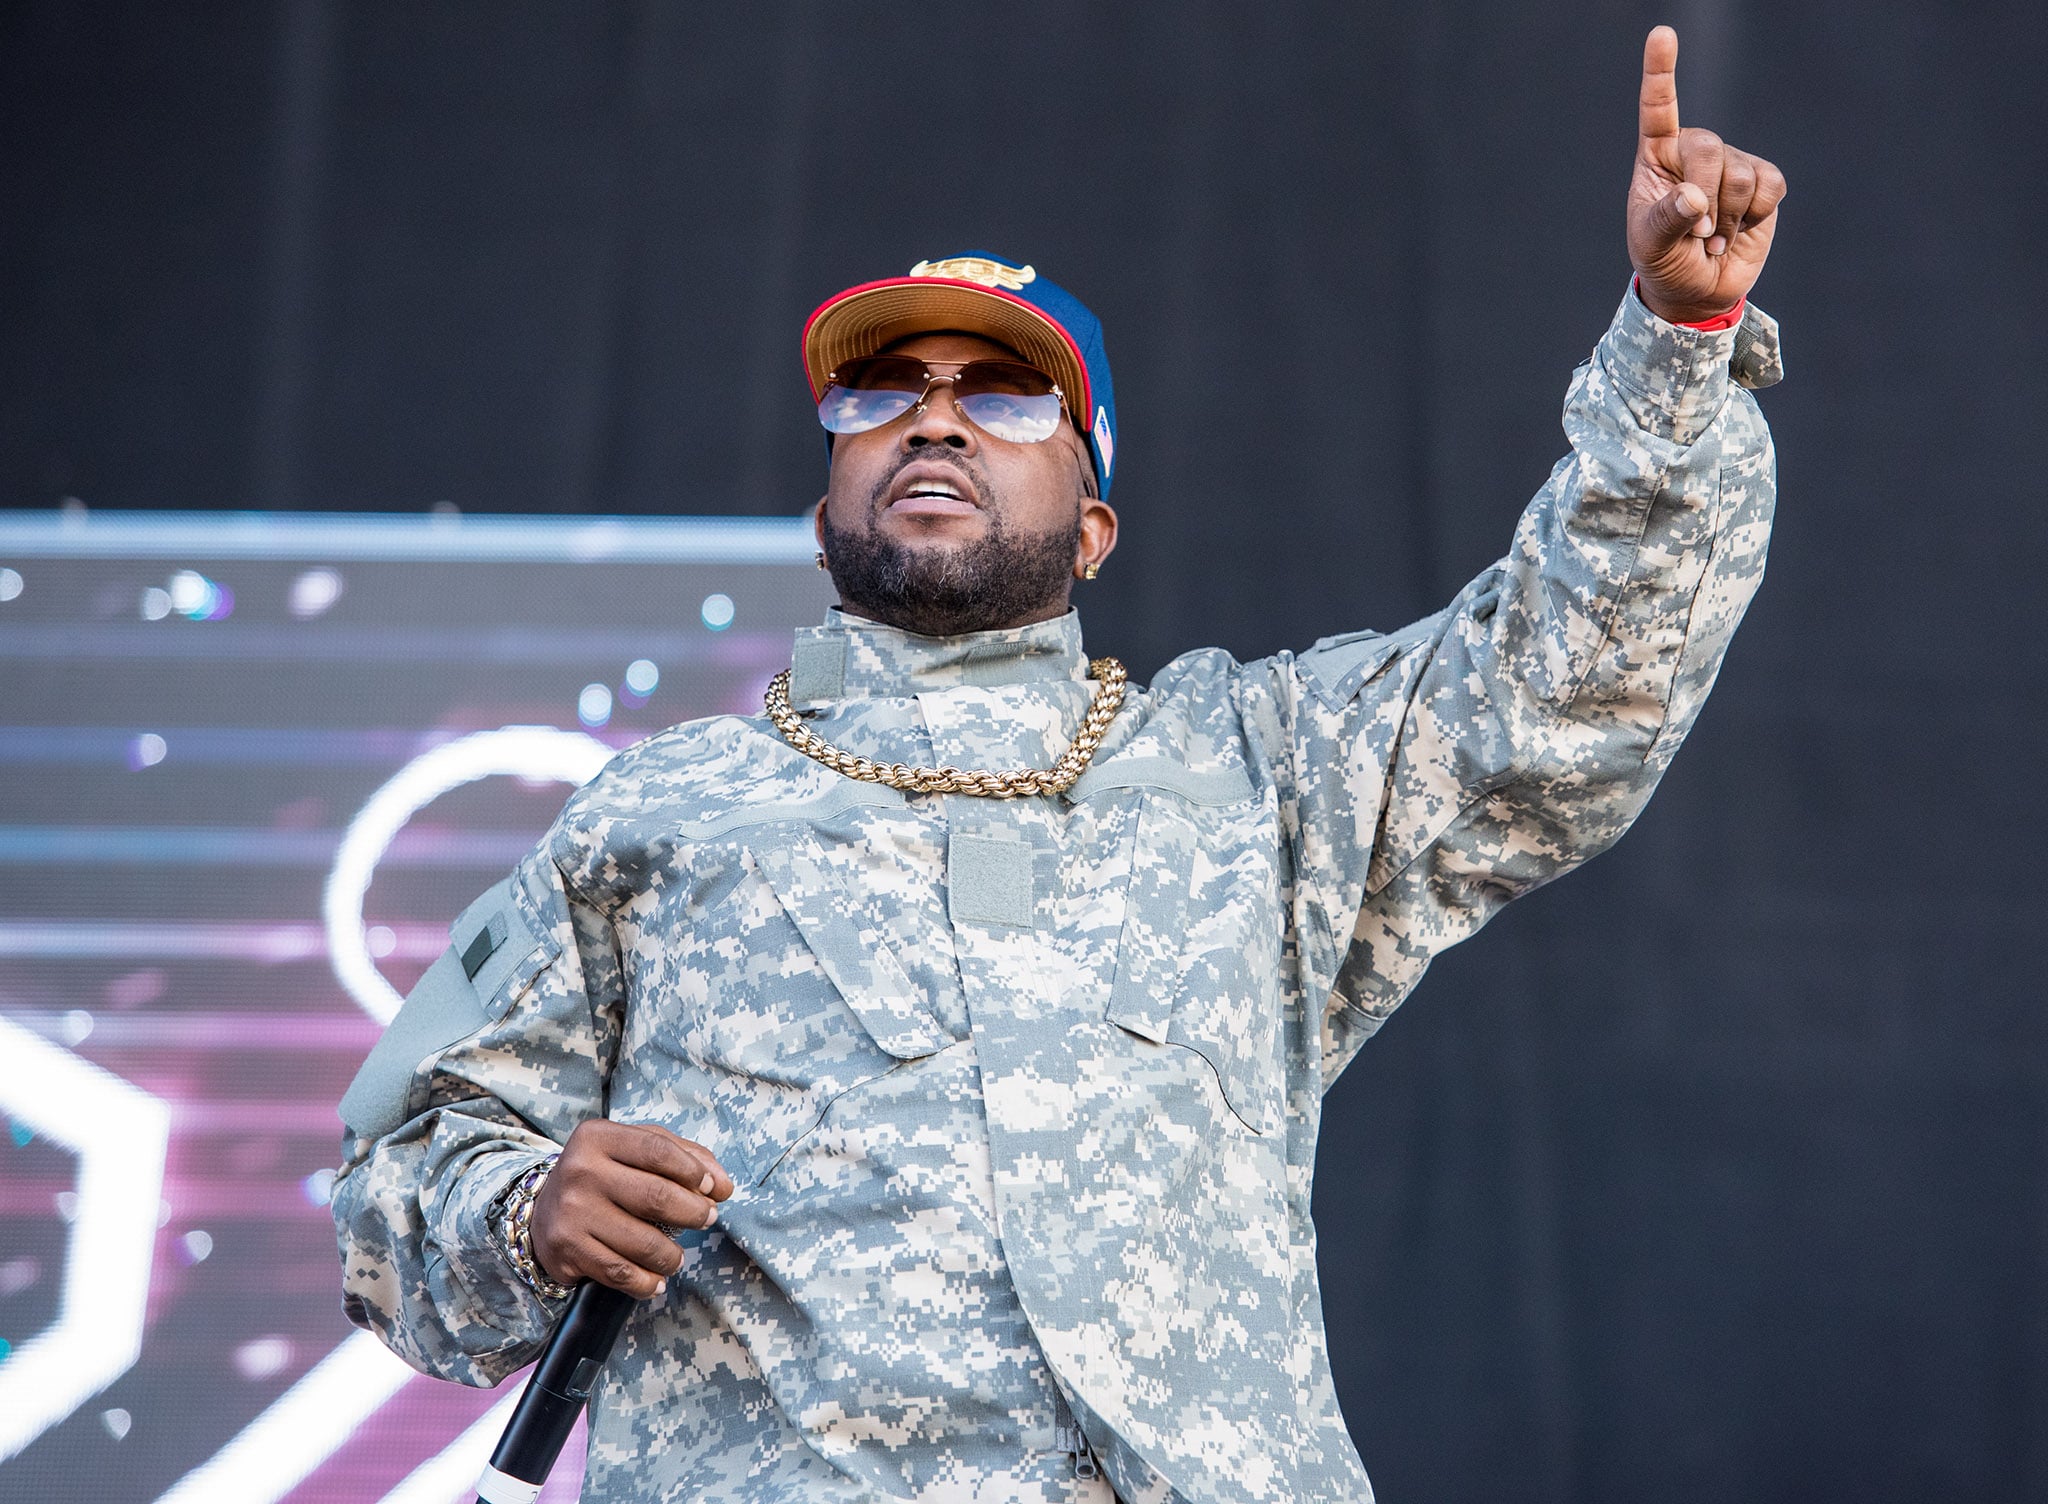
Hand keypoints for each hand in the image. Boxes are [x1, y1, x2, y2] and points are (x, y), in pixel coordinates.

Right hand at [529, 1120, 733, 1297]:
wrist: (542, 1211)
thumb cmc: (604, 1175)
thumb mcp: (635, 1150)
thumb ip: (683, 1156)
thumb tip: (723, 1185)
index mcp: (598, 1137)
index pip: (659, 1151)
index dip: (695, 1172)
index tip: (713, 1188)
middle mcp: (581, 1171)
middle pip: (657, 1197)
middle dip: (695, 1213)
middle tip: (707, 1219)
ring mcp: (572, 1212)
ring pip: (644, 1242)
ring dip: (673, 1256)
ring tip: (677, 1256)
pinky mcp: (568, 1249)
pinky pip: (621, 1273)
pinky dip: (647, 1282)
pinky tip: (656, 1280)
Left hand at [1627, 24, 1786, 324]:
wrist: (1699, 290)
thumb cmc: (1665, 262)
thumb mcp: (1652, 247)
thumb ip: (1667, 220)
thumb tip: (1696, 198)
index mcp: (1657, 157)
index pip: (1658, 108)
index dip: (1661, 71)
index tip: (1662, 33)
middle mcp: (1695, 151)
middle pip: (1709, 149)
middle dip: (1704, 199)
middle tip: (1697, 235)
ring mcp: (1732, 163)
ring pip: (1740, 175)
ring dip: (1728, 217)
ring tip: (1713, 238)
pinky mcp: (1764, 180)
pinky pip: (1770, 187)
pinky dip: (1754, 216)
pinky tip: (1738, 229)